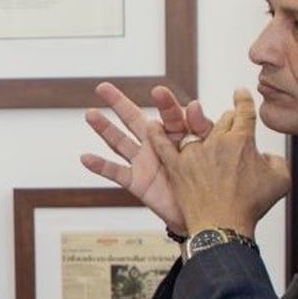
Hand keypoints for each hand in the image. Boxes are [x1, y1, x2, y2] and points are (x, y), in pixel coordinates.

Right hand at [82, 82, 208, 233]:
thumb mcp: (211, 149)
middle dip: (119, 103)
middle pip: (133, 120)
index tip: (159, 92)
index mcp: (176, 134)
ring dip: (104, 129)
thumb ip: (202, 128)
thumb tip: (194, 104)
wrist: (204, 211)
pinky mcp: (136, 181)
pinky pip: (115, 172)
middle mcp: (155, 144)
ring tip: (89, 114)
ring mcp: (143, 162)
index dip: (165, 103)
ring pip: (120, 142)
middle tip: (102, 87)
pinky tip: (85, 157)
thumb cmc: (210, 179)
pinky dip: (100, 166)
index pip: (169, 114)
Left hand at [156, 88, 291, 234]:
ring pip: (195, 130)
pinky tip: (152, 126)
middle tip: (229, 124)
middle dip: (227, 119)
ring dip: (196, 124)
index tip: (240, 94)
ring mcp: (194, 153)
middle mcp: (217, 141)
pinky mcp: (176, 167)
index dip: (243, 100)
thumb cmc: (251, 207)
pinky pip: (162, 147)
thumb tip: (266, 156)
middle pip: (222, 121)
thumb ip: (277, 161)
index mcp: (242, 140)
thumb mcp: (281, 181)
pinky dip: (156, 135)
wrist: (223, 227)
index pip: (244, 112)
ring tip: (195, 120)